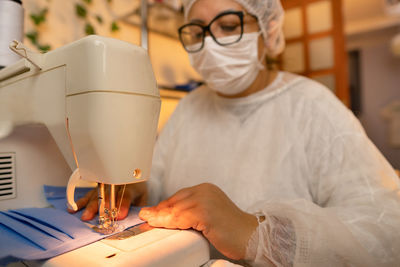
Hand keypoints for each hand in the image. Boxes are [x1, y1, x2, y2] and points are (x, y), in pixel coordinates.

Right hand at [68, 182, 146, 220]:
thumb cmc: (137, 190)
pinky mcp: (97, 187)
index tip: (120, 215)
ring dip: (90, 206)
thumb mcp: (143, 198)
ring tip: (85, 216)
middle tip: (100, 218)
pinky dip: (80, 202)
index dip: (123, 205)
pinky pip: (88, 194)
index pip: (126, 195)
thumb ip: (138, 206)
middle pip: (108, 195)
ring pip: (96, 194)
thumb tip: (135, 217)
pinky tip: (73, 208)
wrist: (134, 177)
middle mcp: (116, 183)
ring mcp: (105, 184)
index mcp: (131, 185)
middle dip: (103, 207)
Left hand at [139, 183, 257, 259]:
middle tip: (145, 217)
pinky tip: (159, 224)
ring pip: (176, 209)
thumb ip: (189, 214)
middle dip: (159, 211)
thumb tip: (165, 217)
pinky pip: (182, 217)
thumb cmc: (231, 230)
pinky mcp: (206, 212)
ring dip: (160, 217)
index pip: (179, 197)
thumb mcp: (207, 217)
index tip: (150, 213)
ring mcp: (206, 200)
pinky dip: (169, 222)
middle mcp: (205, 190)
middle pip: (175, 201)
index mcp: (206, 189)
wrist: (252, 235)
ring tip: (148, 221)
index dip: (163, 206)